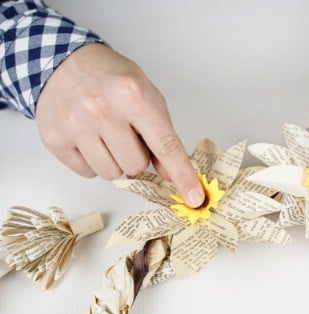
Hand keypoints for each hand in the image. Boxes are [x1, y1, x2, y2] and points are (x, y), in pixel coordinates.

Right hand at [35, 44, 204, 206]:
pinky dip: (93, 161)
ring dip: (115, 161)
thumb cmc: (111, 78)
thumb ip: (162, 136)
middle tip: (127, 134)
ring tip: (107, 135)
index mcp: (133, 95)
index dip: (182, 175)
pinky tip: (89, 138)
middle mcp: (103, 110)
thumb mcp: (147, 97)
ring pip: (112, 174)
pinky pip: (88, 173)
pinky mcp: (55, 139)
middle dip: (137, 156)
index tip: (194, 197)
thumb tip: (172, 174)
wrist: (63, 62)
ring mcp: (76, 125)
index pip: (165, 146)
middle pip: (136, 166)